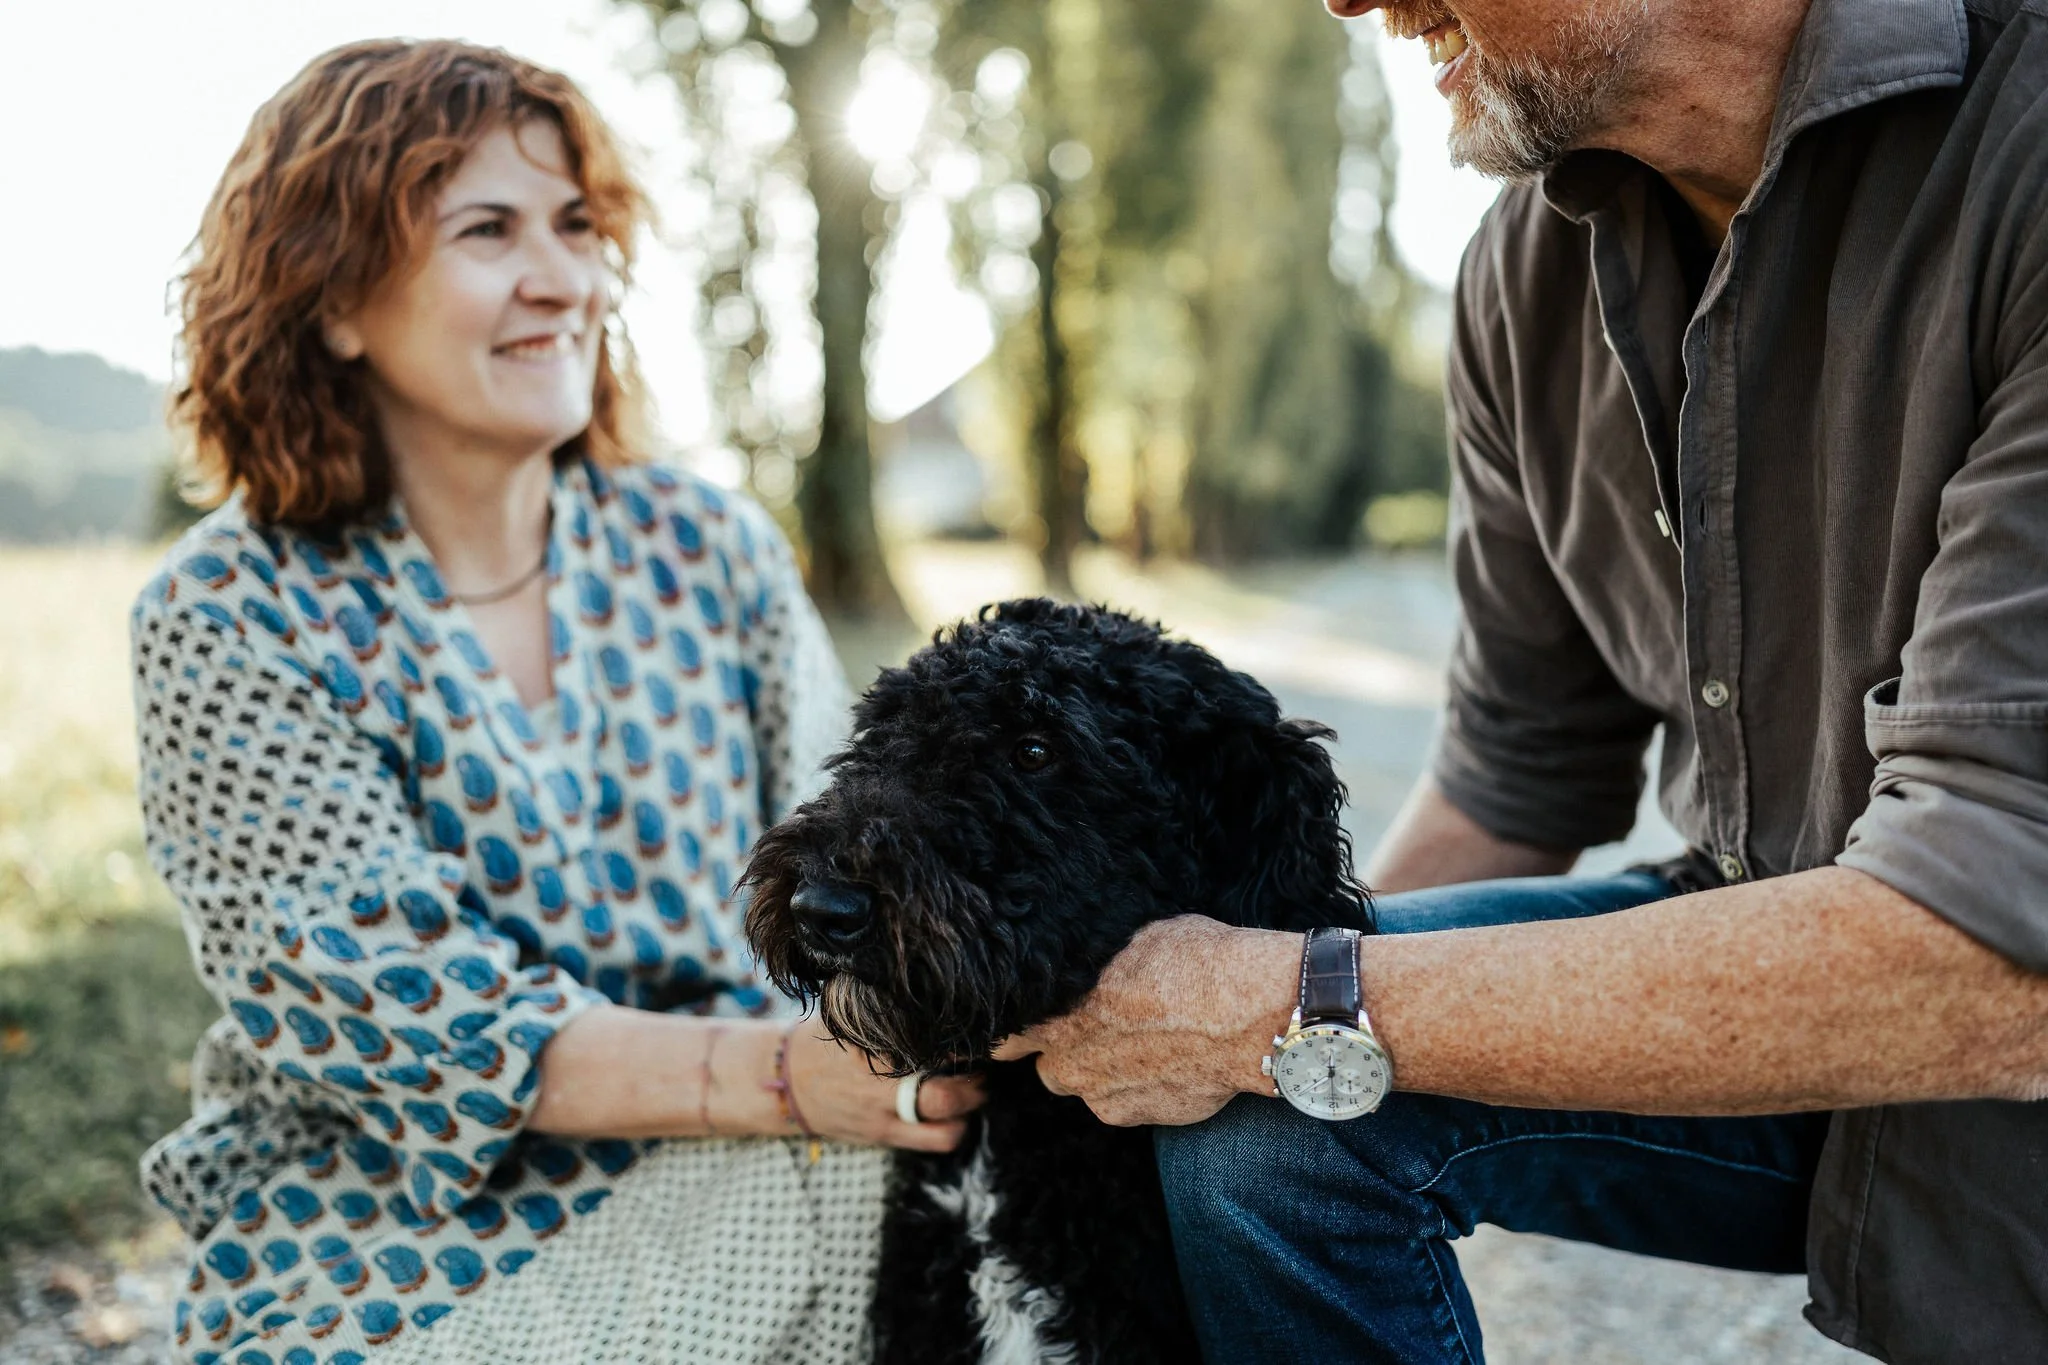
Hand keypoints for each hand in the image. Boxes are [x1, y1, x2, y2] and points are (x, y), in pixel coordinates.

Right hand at [785, 1026, 985, 1152]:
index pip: (930, 1046)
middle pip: (945, 1095)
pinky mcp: (885, 1136)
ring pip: (946, 1127)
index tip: (977, 1031)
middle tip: (985, 1066)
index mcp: (872, 1049)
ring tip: (975, 1089)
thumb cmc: (823, 1042)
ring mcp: (883, 1117)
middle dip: (975, 1082)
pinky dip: (953, 1127)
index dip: (960, 1042)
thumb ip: (886, 1009)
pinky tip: (956, 1109)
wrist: (784, 1084)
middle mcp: (880, 1087)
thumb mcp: (848, 1016)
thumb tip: (931, 988)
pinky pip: (933, 1141)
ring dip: (970, 1108)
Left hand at [991, 917, 1300, 1126]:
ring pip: (1087, 1087)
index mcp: (1058, 1011)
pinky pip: (1124, 1103)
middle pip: (1047, 1066)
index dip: (1017, 1034)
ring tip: (1146, 1045)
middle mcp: (1069, 1059)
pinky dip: (1140, 1089)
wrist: (1251, 1016)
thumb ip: (1096, 967)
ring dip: (1103, 1072)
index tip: (1029, 1028)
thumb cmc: (1197, 963)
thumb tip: (1091, 964)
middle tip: (1104, 1029)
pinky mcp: (1137, 1117)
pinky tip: (1172, 1063)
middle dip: (1067, 1052)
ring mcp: (1102, 1094)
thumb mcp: (1134, 941)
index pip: (1006, 1037)